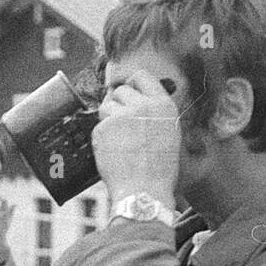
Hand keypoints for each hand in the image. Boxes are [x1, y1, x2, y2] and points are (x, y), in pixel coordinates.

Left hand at [93, 69, 179, 205]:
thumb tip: (138, 101)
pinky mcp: (103, 129)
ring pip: (106, 106)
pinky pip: (98, 127)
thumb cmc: (159, 169)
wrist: (145, 190)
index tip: (127, 91)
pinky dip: (101, 138)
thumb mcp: (168, 132)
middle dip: (118, 104)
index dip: (131, 83)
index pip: (141, 76)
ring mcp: (120, 116)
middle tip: (121, 124)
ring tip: (118, 141)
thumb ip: (154, 112)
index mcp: (162, 104)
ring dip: (108, 119)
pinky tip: (112, 153)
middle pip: (120, 90)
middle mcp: (142, 105)